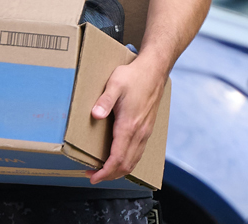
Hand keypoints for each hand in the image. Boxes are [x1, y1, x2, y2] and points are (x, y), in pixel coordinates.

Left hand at [86, 59, 167, 183]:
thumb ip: (105, 101)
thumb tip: (95, 114)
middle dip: (109, 175)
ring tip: (104, 171)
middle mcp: (140, 132)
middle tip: (93, 176)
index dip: (104, 172)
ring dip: (119, 171)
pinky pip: (138, 153)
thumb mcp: (115, 84)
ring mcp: (145, 132)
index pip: (118, 158)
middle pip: (126, 165)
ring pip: (134, 161)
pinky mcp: (147, 128)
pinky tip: (119, 159)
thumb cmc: (134, 76)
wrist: (155, 70)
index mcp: (130, 125)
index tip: (92, 176)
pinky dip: (127, 162)